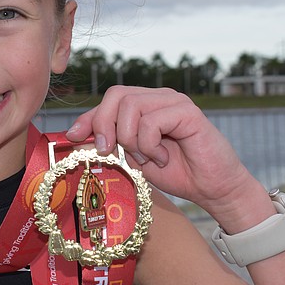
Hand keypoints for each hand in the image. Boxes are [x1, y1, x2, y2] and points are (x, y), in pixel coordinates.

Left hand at [65, 86, 264, 221]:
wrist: (212, 189)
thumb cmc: (175, 173)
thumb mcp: (132, 158)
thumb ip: (110, 143)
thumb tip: (76, 135)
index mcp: (144, 105)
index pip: (108, 100)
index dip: (88, 118)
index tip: (72, 137)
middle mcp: (158, 97)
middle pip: (115, 95)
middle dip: (104, 125)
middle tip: (109, 151)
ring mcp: (173, 101)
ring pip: (130, 106)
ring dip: (130, 139)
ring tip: (145, 158)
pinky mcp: (187, 112)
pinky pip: (151, 122)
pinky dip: (149, 145)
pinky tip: (162, 157)